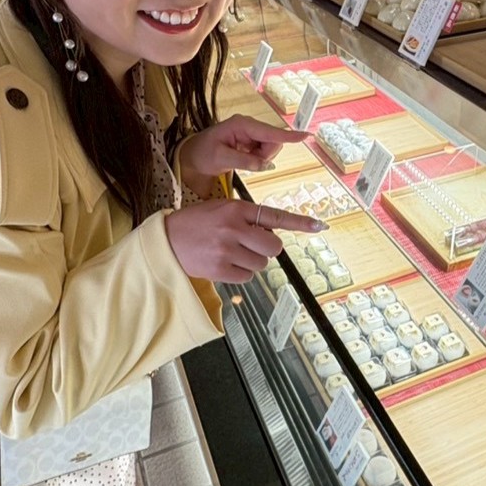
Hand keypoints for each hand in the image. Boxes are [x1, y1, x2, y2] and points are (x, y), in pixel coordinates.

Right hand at [164, 200, 325, 283]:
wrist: (165, 241)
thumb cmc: (195, 224)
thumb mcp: (220, 209)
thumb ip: (246, 218)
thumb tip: (271, 235)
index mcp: (236, 209)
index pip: (275, 216)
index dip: (300, 223)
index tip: (320, 226)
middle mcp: (234, 228)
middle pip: (274, 247)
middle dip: (267, 249)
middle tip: (251, 246)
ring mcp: (228, 250)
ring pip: (261, 264)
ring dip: (252, 262)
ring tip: (231, 253)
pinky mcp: (220, 270)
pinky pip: (247, 276)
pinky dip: (240, 273)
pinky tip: (224, 264)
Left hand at [179, 115, 308, 197]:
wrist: (192, 156)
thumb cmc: (202, 153)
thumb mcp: (220, 158)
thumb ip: (244, 161)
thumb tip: (265, 165)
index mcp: (241, 125)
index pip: (269, 132)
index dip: (288, 136)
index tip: (306, 136)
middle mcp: (249, 126)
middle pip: (273, 142)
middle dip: (265, 156)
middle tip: (245, 162)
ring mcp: (251, 134)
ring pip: (270, 149)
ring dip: (261, 159)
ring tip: (240, 159)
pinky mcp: (252, 142)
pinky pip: (264, 153)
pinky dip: (258, 160)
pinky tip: (243, 159)